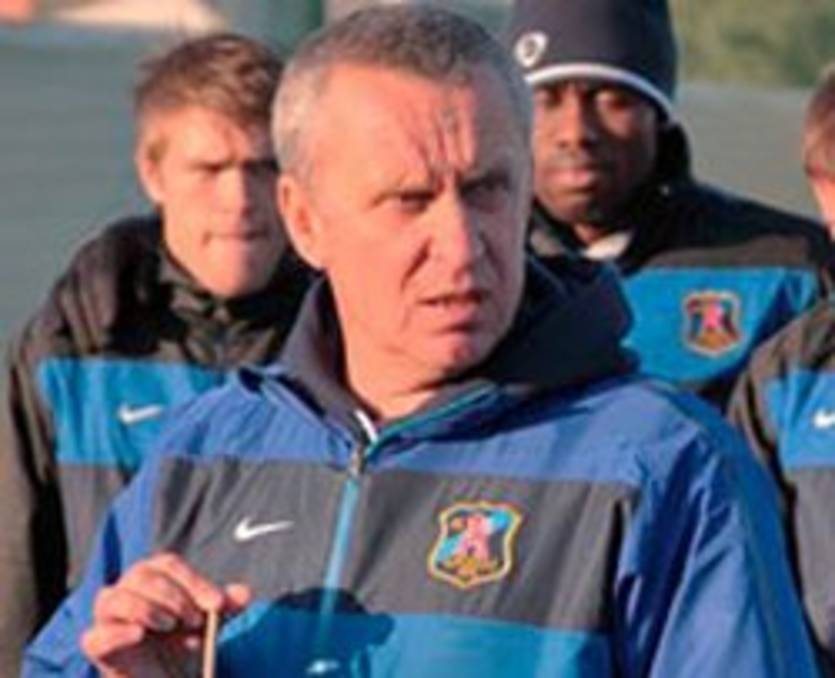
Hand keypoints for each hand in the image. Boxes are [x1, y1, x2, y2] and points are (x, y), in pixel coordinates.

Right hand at [80, 552, 250, 677]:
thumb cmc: (183, 641)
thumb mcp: (209, 622)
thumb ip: (224, 606)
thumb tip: (245, 593)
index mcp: (152, 576)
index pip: (168, 564)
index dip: (194, 581)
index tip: (216, 604)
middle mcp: (126, 590)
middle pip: (141, 575)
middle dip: (174, 596)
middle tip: (195, 620)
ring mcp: (107, 618)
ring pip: (114, 597)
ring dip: (147, 609)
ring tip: (170, 626)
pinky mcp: (97, 647)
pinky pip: (95, 636)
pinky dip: (118, 633)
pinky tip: (140, 634)